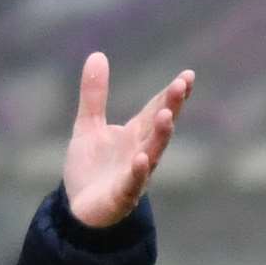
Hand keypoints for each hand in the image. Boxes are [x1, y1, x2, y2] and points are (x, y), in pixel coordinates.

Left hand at [62, 51, 192, 227]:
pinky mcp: (121, 195)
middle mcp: (140, 151)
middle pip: (158, 126)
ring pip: (152, 152)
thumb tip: (97, 54)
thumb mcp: (88, 126)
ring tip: (166, 116)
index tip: (186, 76)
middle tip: (182, 85)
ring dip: (160, 135)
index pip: (155, 109)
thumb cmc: (91, 168)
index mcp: (135, 134)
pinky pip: (132, 183)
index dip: (170, 94)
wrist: (79, 209)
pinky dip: (138, 171)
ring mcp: (134, 174)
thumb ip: (94, 95)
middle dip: (171, 107)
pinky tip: (141, 159)